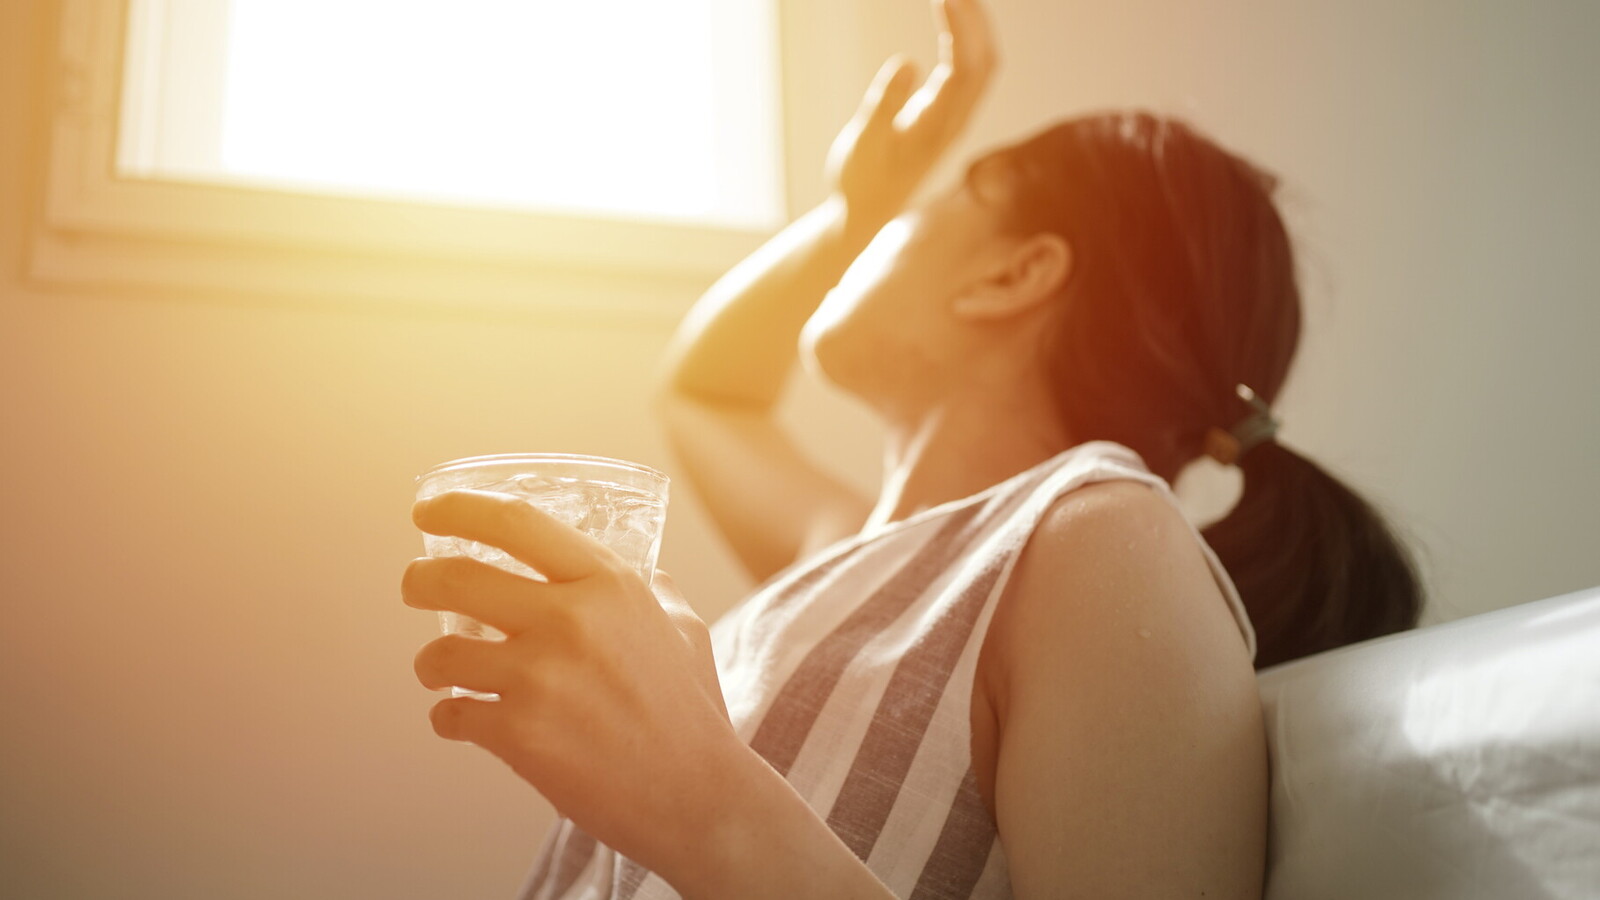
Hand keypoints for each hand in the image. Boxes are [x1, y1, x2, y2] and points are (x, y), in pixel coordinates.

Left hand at [402, 489, 737, 881]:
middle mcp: (571, 620)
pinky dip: (449, 718)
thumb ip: (651, 592)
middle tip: (415, 586)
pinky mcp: (518, 735)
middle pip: (456, 577)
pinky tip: (465, 720)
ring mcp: (539, 678)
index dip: (459, 508)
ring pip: (440, 654)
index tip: (428, 511)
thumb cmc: (691, 713)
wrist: (695, 794)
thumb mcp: (682, 628)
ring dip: (430, 664)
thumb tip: (635, 569)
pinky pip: (451, 716)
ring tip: (443, 673)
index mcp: (609, 584)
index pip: (515, 522)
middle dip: (418, 580)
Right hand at [825, 0, 997, 231]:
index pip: (964, 69)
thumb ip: (884, 104)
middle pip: (984, 62)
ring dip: (975, 27)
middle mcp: (954, 123)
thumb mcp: (863, 144)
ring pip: (982, 66)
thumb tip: (907, 62)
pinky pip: (970, 72)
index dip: (961, 29)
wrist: (865, 217)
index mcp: (936, 128)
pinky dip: (966, 41)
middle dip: (976, 18)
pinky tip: (952, 20)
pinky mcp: (946, 117)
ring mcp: (954, 120)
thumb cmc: (860, 182)